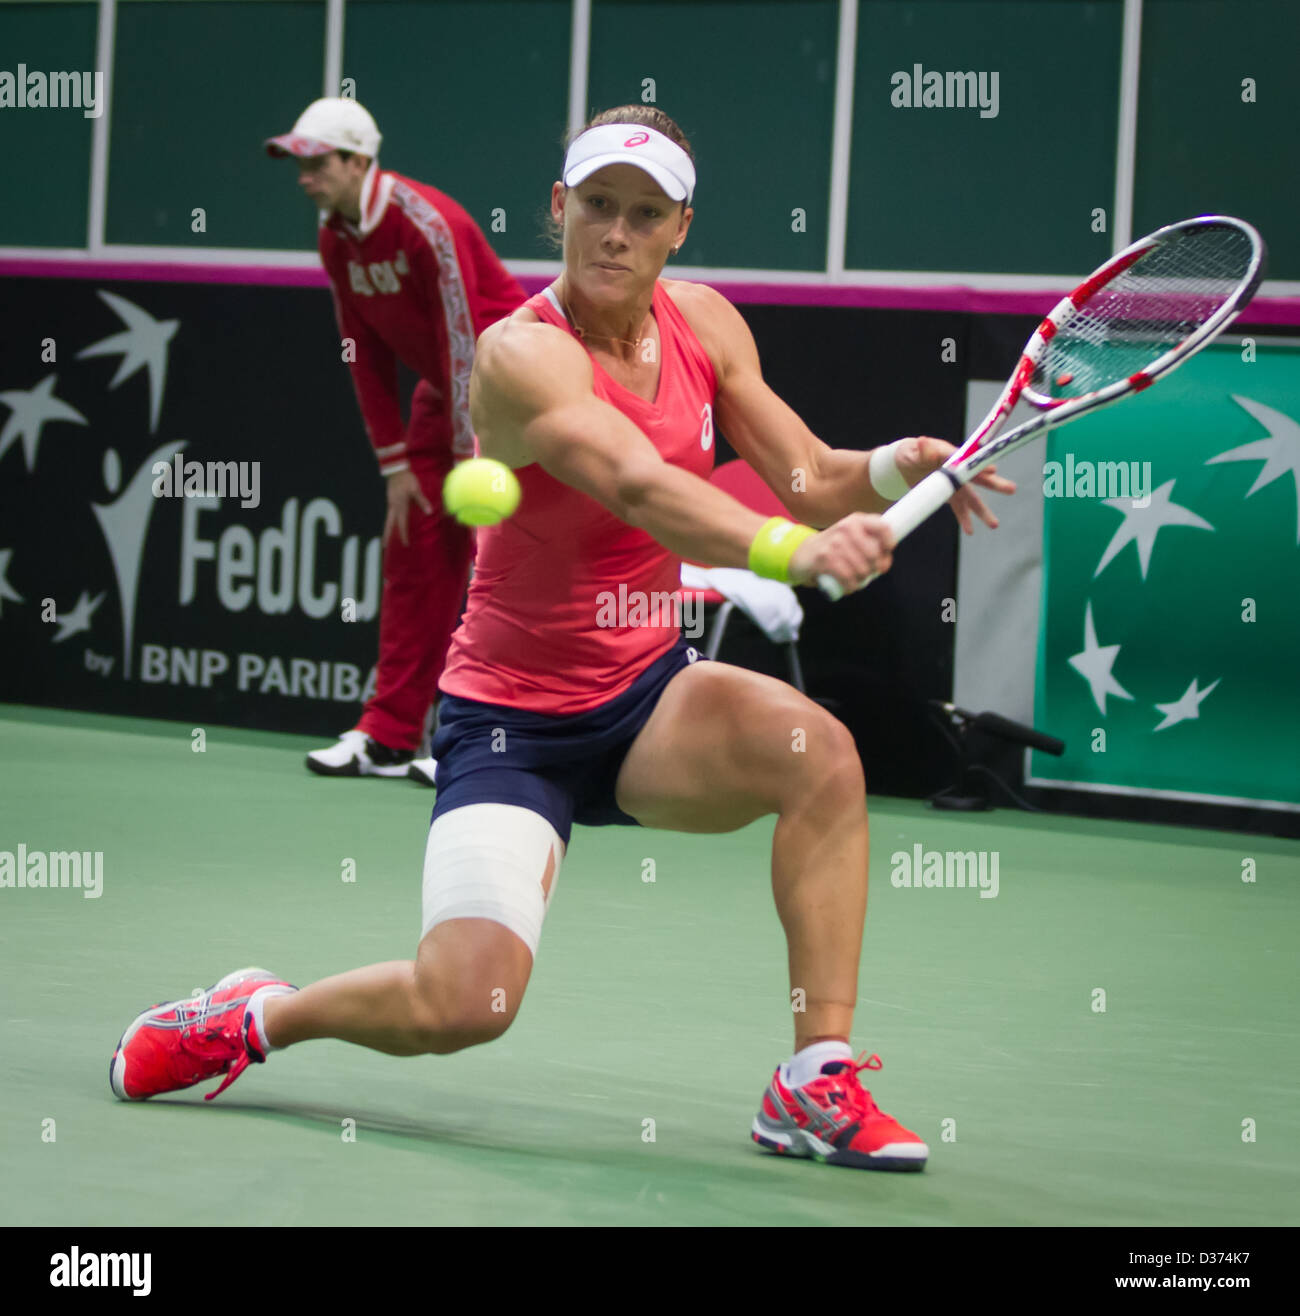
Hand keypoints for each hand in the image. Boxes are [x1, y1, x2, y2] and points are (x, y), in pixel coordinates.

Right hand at [384, 468, 433, 546]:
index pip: (401, 523)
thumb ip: (421, 500)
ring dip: (387, 528)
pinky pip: (390, 512)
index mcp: (399, 505)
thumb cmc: (407, 478)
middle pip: (389, 523)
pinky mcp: (391, 498)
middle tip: (384, 546)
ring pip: (388, 518)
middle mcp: (393, 505)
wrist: (396, 468)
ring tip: (386, 537)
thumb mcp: (415, 488)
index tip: (405, 544)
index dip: (403, 534)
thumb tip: (429, 512)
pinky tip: (393, 521)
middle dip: (387, 534)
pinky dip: (391, 519)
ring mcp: (390, 502)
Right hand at [788, 512, 894, 595]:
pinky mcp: (824, 558)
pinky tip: (848, 585)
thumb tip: (884, 565)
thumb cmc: (834, 549)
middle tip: (867, 572)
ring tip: (856, 579)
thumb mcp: (852, 539)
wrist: (802, 553)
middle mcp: (846, 528)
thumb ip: (873, 547)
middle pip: (874, 554)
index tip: (886, 552)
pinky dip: (851, 586)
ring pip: (862, 569)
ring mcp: (834, 542)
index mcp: (856, 520)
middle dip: (874, 569)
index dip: (889, 543)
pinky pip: (848, 577)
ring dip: (862, 580)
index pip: (883, 527)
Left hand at [892, 436, 1016, 533]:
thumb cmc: (911, 452)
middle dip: (994, 485)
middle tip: (1011, 489)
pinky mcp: (948, 495)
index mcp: (952, 455)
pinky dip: (964, 519)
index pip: (968, 461)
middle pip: (978, 478)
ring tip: (994, 524)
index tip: (992, 471)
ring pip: (971, 498)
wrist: (904, 464)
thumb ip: (923, 449)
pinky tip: (970, 531)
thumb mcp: (915, 449)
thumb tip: (924, 442)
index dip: (979, 466)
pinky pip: (958, 508)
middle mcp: (958, 469)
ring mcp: (954, 483)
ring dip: (982, 511)